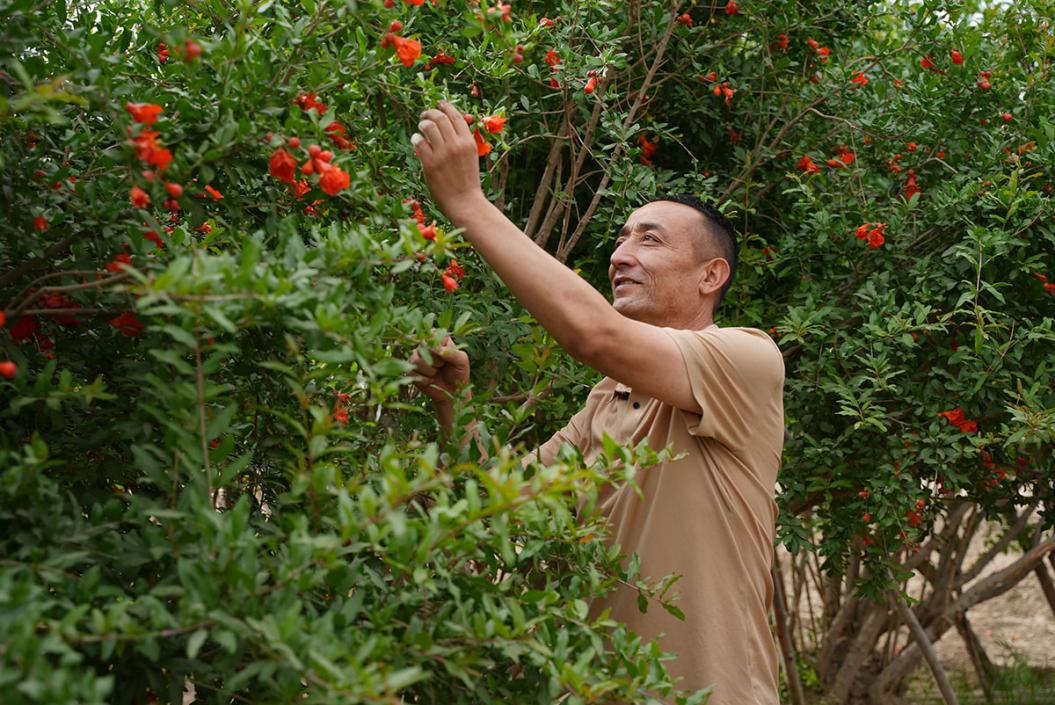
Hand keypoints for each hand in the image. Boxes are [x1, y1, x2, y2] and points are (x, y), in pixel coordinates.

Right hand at [410, 337, 470, 406]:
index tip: (446, 358)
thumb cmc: (459, 374)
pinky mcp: (410, 370)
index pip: (432, 336)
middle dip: (435, 361)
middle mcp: (425, 345)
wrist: (453, 392)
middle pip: (422, 347)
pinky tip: (431, 380)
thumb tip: (437, 349)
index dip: (438, 349)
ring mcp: (416, 357)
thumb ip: (452, 352)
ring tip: (436, 373)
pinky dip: (424, 379)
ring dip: (429, 370)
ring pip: (415, 359)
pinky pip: (411, 372)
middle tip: (442, 366)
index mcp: (439, 339)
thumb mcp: (462, 361)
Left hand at [411, 101, 484, 220]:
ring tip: (420, 127)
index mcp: (468, 142)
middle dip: (430, 112)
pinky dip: (416, 139)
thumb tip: (448, 123)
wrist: (465, 202)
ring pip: (428, 127)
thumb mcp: (471, 156)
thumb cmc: (467, 180)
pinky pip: (419, 143)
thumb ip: (462, 140)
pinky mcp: (430, 163)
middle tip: (424, 114)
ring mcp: (442, 154)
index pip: (455, 116)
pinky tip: (416, 141)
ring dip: (422, 124)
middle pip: (440, 118)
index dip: (445, 106)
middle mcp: (456, 145)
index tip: (439, 103)